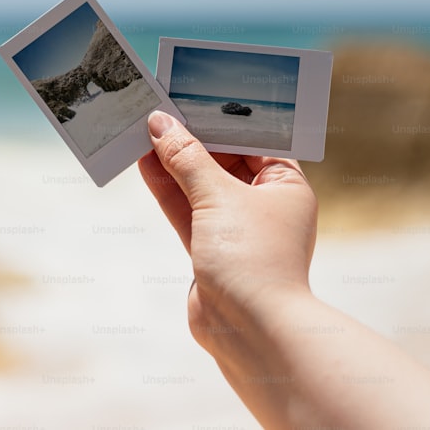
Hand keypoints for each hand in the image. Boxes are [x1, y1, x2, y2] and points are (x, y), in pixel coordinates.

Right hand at [138, 110, 317, 352]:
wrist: (249, 332)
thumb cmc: (251, 257)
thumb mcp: (218, 196)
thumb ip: (187, 159)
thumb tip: (162, 124)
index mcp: (286, 186)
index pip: (253, 141)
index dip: (222, 119)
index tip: (191, 98)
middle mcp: (265, 206)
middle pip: (224, 162)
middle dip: (192, 140)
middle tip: (160, 111)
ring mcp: (237, 230)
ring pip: (200, 187)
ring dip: (173, 164)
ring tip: (142, 132)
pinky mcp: (212, 251)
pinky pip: (188, 212)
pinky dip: (168, 191)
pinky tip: (144, 165)